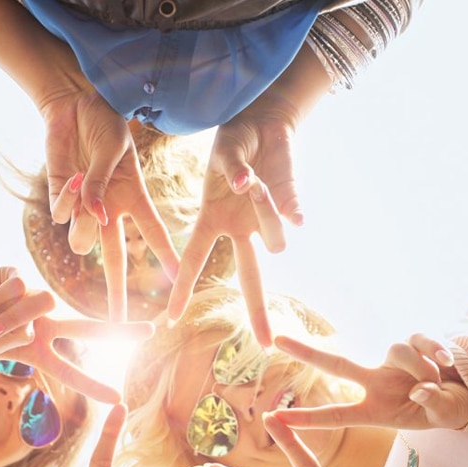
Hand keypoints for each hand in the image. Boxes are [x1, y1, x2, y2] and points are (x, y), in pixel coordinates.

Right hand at [0, 267, 152, 403]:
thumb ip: (12, 339)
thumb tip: (33, 322)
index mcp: (37, 348)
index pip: (70, 369)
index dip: (92, 385)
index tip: (118, 400)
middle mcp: (42, 323)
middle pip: (87, 327)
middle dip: (119, 331)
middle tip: (150, 332)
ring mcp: (32, 298)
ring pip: (42, 304)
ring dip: (10, 317)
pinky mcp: (19, 274)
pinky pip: (18, 288)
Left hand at [40, 88, 179, 320]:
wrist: (70, 103)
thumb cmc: (103, 121)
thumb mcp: (112, 153)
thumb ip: (103, 188)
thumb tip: (96, 221)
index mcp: (134, 197)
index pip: (153, 234)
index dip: (167, 259)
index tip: (178, 283)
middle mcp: (110, 210)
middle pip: (115, 260)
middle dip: (117, 294)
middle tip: (120, 326)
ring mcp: (83, 208)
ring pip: (82, 240)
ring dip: (85, 222)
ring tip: (86, 182)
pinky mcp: (61, 201)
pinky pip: (62, 216)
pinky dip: (66, 199)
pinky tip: (71, 177)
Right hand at [167, 100, 301, 344]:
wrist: (266, 122)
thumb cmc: (234, 139)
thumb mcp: (226, 154)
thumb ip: (235, 172)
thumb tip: (250, 188)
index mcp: (212, 221)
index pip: (194, 259)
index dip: (181, 288)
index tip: (171, 319)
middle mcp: (239, 229)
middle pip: (249, 277)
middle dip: (258, 310)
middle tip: (266, 343)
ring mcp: (266, 222)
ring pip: (274, 239)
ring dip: (264, 211)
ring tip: (255, 178)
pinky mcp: (290, 208)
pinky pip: (294, 219)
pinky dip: (294, 213)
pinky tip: (296, 212)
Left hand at [272, 334, 467, 430]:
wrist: (460, 394)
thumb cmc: (439, 410)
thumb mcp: (438, 416)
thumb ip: (431, 405)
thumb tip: (420, 388)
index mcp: (373, 409)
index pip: (336, 415)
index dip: (307, 419)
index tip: (275, 418)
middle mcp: (375, 381)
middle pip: (336, 364)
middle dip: (306, 352)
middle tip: (276, 340)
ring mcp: (390, 362)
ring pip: (398, 351)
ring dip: (423, 368)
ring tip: (438, 383)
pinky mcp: (411, 344)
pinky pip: (418, 341)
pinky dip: (434, 350)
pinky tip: (446, 361)